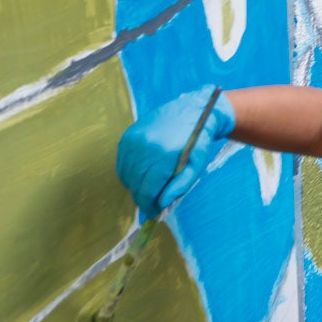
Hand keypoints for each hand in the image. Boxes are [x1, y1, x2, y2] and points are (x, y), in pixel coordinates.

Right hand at [116, 88, 235, 217]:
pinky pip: (122, 163)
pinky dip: (130, 173)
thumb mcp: (197, 164)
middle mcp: (145, 147)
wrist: (193, 108)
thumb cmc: (198, 140)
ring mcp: (134, 140)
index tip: (153, 213)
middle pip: (135, 185)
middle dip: (142, 198)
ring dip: (135, 186)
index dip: (149, 206)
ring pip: (126, 176)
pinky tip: (143, 173)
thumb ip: (180, 186)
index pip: (147, 190)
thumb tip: (162, 204)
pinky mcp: (128, 135)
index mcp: (164, 155)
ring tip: (149, 188)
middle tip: (152, 204)